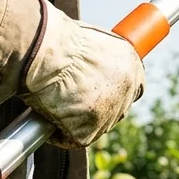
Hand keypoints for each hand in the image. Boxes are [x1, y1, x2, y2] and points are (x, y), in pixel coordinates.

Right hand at [21, 0, 144, 148]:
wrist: (45, 52)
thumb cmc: (60, 40)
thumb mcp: (93, 40)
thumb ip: (101, 57)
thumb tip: (94, 64)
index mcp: (131, 65)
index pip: (133, 88)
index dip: (115, 92)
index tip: (99, 91)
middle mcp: (126, 90)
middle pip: (116, 111)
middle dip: (97, 109)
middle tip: (72, 101)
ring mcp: (108, 114)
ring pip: (94, 127)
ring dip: (76, 121)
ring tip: (54, 103)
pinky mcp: (86, 133)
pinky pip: (71, 138)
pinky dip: (58, 132)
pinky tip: (48, 114)